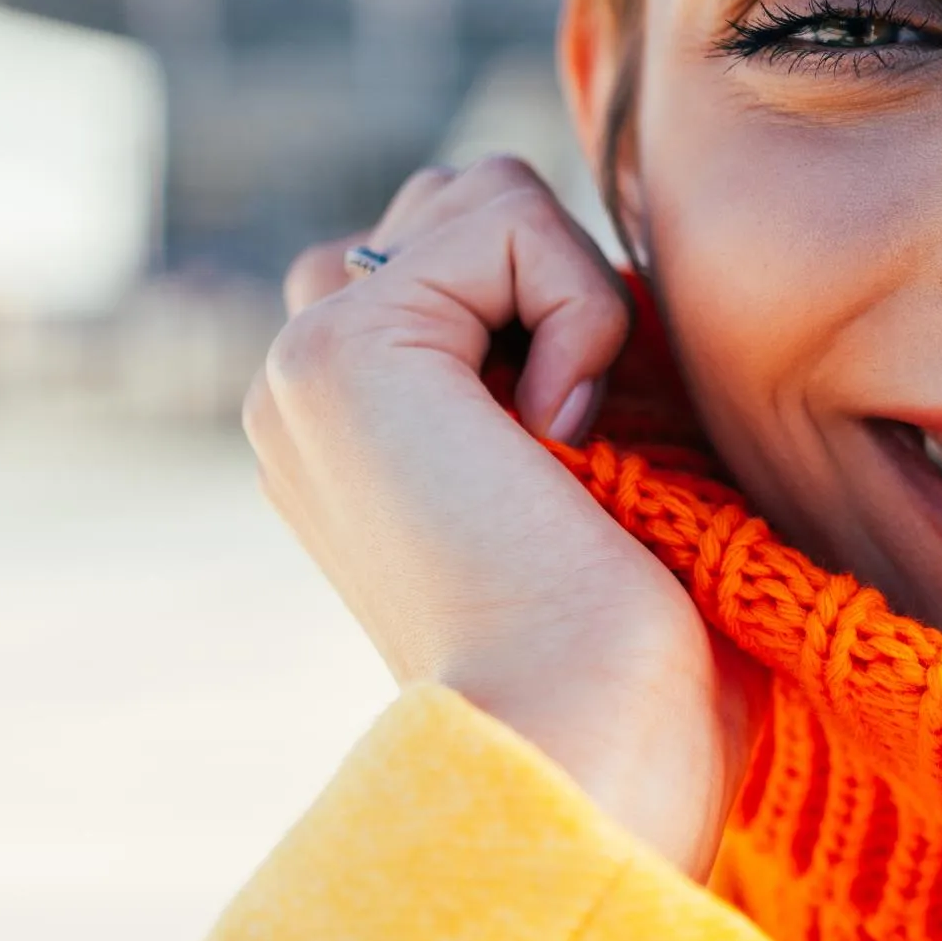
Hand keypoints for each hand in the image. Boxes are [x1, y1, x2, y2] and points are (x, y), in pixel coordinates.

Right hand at [244, 160, 752, 875]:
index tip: (601, 458)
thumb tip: (617, 259)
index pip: (473, 260)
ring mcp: (304, 368)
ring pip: (480, 193)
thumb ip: (568, 363)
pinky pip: (505, 215)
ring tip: (576, 437)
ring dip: (577, 294)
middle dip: (567, 286)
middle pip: (462, 206)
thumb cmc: (637, 663)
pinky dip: (583, 308)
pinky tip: (564, 435)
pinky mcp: (341, 350)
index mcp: (356, 432)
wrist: (589, 746)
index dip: (577, 317)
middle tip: (596, 440)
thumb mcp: (607, 479)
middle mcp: (306, 396)